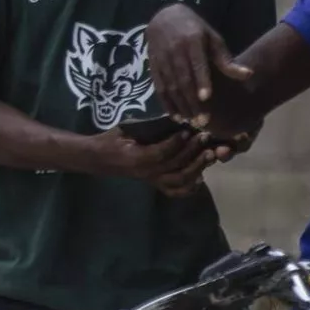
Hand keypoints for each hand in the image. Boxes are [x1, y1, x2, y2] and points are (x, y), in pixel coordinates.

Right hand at [94, 129, 214, 196]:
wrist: (99, 158)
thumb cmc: (111, 140)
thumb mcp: (124, 128)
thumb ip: (144, 126)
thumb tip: (170, 117)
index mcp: (135, 158)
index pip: (160, 153)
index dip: (176, 143)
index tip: (187, 130)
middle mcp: (146, 173)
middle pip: (175, 166)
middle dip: (192, 151)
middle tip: (204, 137)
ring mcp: (152, 180)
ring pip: (180, 180)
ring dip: (197, 167)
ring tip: (209, 154)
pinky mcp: (155, 184)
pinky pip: (176, 191)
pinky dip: (190, 187)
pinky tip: (201, 176)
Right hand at [144, 4, 251, 130]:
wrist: (165, 17)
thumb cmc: (196, 30)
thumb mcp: (213, 39)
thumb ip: (227, 60)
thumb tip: (248, 74)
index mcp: (193, 41)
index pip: (198, 63)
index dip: (201, 80)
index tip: (206, 98)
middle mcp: (175, 50)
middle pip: (184, 79)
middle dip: (192, 102)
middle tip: (203, 121)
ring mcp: (161, 59)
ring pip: (170, 86)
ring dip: (180, 106)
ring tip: (191, 122)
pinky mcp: (153, 66)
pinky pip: (159, 87)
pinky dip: (166, 103)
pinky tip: (175, 116)